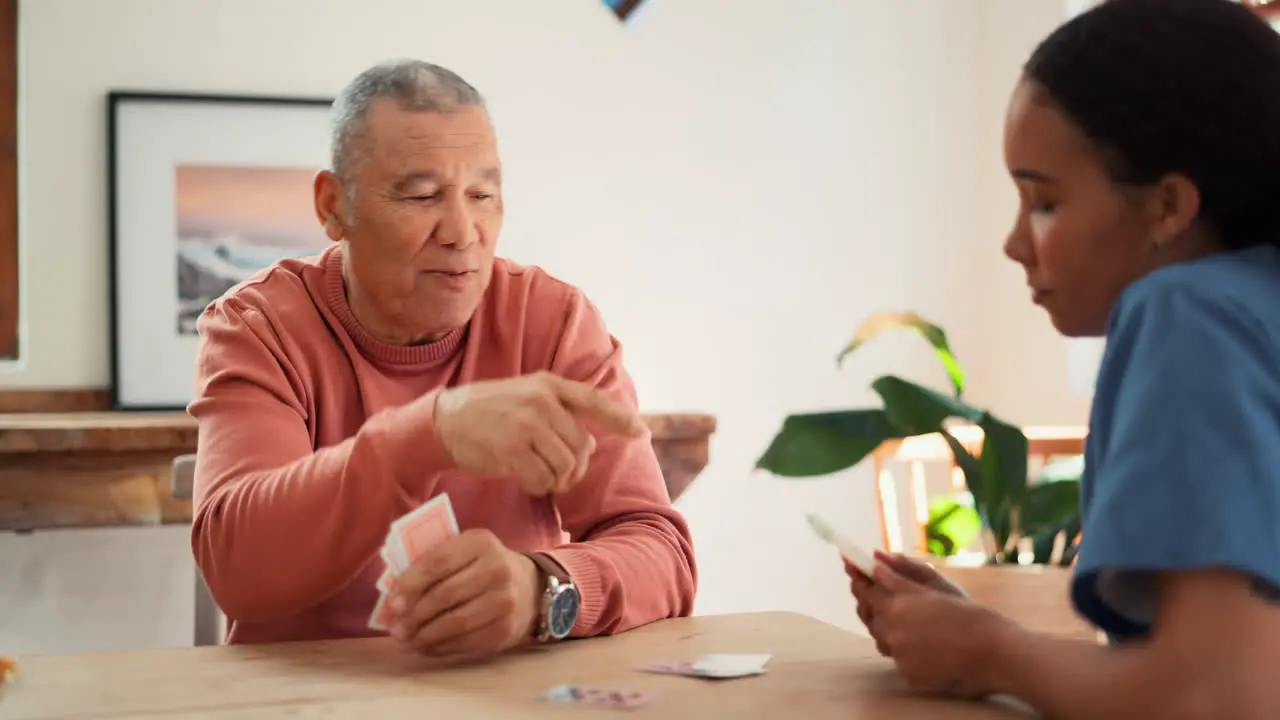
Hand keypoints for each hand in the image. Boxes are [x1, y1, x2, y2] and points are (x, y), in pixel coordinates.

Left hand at [388, 529, 541, 659]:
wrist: (530, 587)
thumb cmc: (482, 567)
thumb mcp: (464, 551)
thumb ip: (432, 563)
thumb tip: (394, 597)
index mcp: (480, 542)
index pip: (437, 562)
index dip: (410, 584)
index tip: (392, 604)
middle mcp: (497, 569)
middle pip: (445, 595)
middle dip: (414, 615)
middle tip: (396, 628)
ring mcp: (505, 601)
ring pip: (455, 622)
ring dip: (424, 635)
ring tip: (407, 639)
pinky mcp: (506, 629)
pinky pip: (466, 642)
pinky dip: (441, 647)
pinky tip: (427, 646)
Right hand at [434, 371, 644, 495]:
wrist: (446, 419)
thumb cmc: (491, 412)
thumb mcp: (527, 399)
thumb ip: (560, 415)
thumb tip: (590, 444)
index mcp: (548, 384)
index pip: (594, 400)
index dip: (620, 418)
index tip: (640, 432)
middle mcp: (541, 400)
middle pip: (581, 446)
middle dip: (575, 468)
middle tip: (558, 475)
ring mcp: (526, 423)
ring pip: (565, 466)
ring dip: (556, 480)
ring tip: (540, 477)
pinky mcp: (511, 449)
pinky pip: (542, 479)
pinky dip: (538, 486)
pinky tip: (525, 480)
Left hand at [864, 559, 1014, 698]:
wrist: (994, 653)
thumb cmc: (969, 615)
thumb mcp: (936, 587)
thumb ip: (902, 573)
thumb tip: (876, 559)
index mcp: (898, 606)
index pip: (866, 591)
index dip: (860, 580)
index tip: (855, 571)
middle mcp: (892, 632)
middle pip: (870, 616)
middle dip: (873, 604)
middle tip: (882, 594)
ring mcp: (899, 656)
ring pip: (882, 638)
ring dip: (888, 628)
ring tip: (911, 620)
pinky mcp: (908, 675)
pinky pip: (898, 657)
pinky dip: (906, 649)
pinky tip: (925, 643)